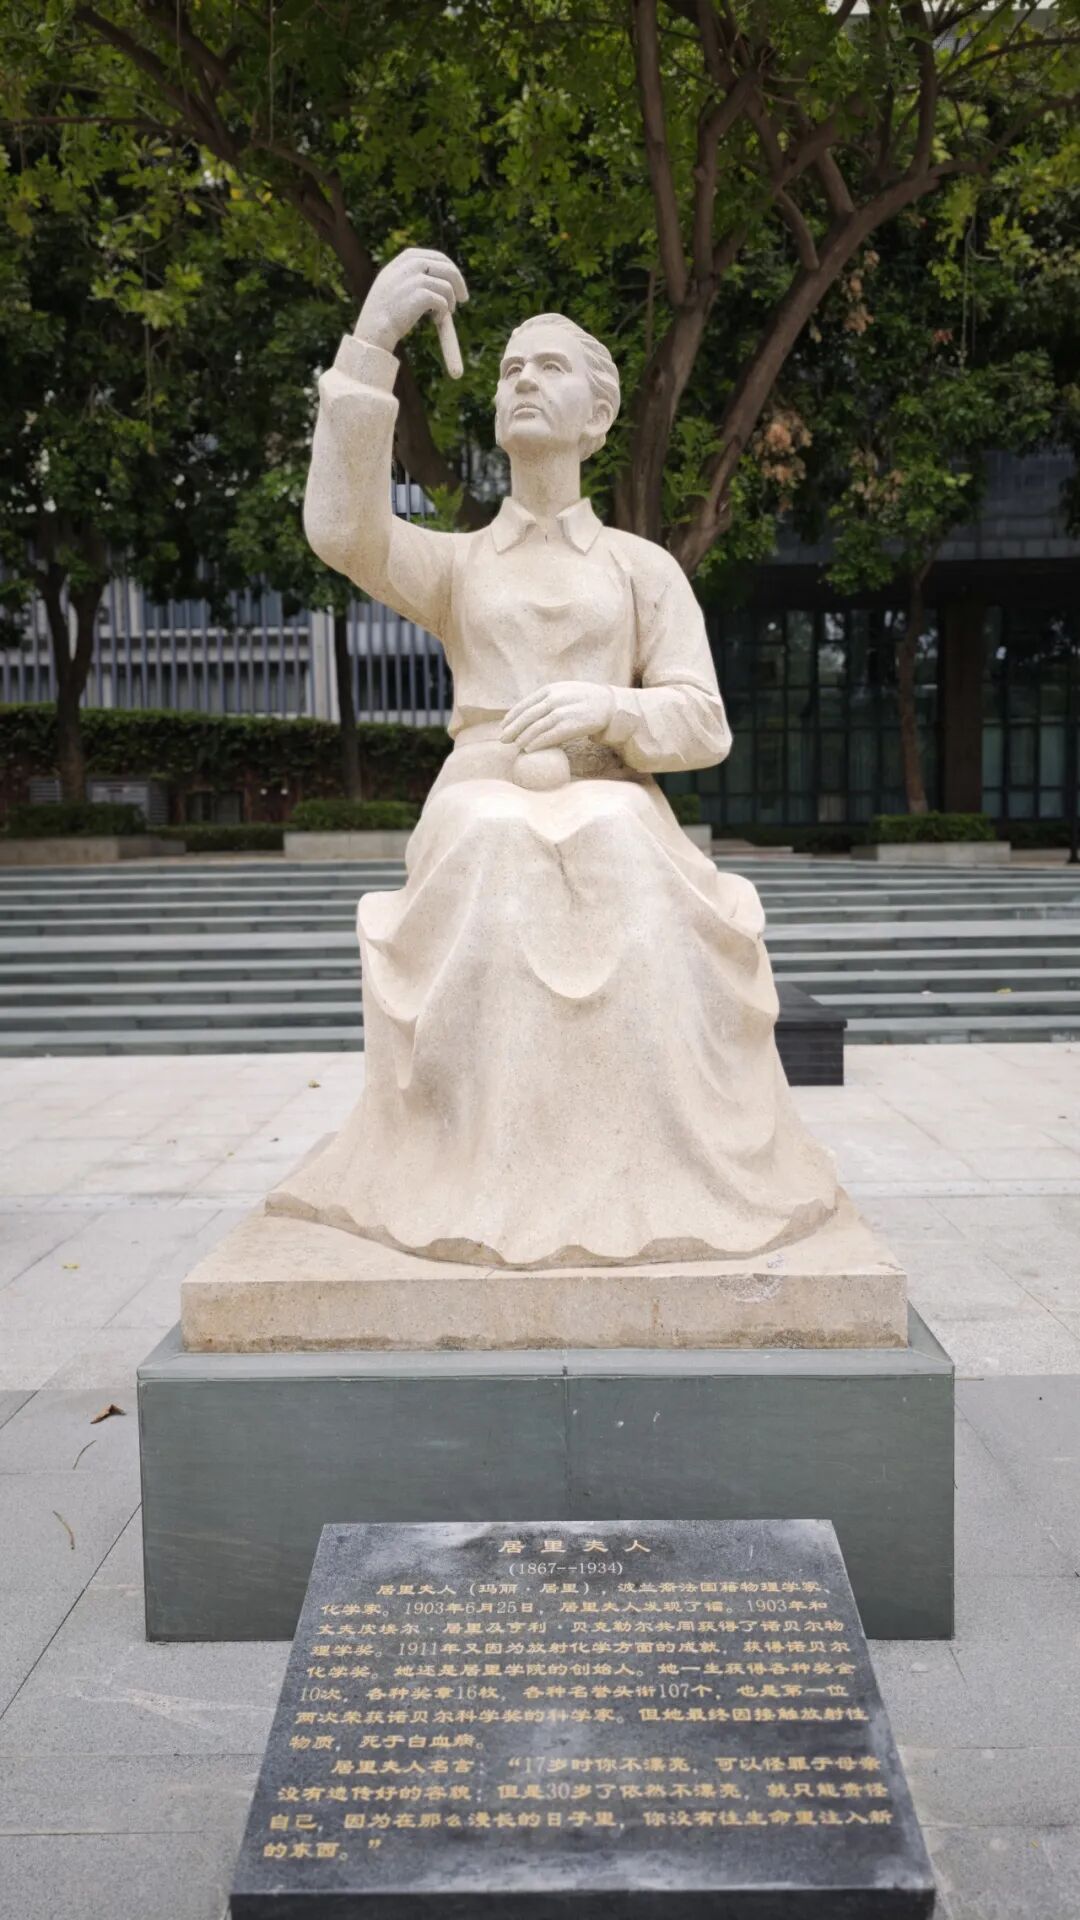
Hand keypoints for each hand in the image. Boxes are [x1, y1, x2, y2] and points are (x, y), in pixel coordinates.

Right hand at [354, 247, 467, 377]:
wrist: (374, 328)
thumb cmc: (385, 312)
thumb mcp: (394, 283)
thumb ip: (413, 274)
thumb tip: (443, 280)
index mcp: (406, 259)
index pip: (438, 257)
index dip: (452, 270)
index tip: (458, 284)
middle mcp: (411, 264)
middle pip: (448, 268)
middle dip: (459, 284)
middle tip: (463, 299)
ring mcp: (416, 278)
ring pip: (447, 287)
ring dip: (449, 304)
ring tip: (440, 317)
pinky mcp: (421, 295)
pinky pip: (444, 302)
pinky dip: (444, 313)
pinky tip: (434, 321)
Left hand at [501, 682, 615, 751]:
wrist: (609, 705)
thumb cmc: (585, 700)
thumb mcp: (564, 691)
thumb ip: (548, 698)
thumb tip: (529, 712)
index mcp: (550, 689)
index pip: (525, 704)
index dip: (512, 716)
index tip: (503, 725)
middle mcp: (554, 699)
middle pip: (527, 716)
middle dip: (512, 728)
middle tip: (502, 739)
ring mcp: (563, 711)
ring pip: (536, 727)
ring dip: (522, 737)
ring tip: (515, 745)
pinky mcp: (571, 725)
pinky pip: (550, 736)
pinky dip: (537, 742)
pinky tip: (529, 749)